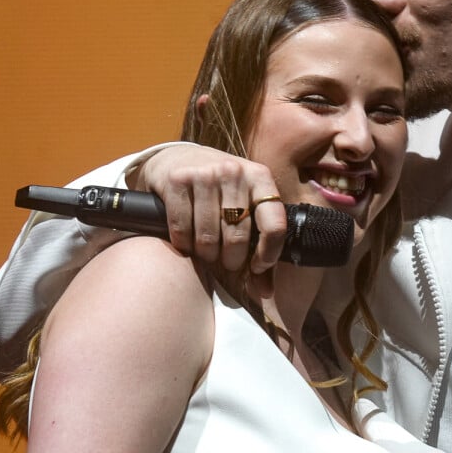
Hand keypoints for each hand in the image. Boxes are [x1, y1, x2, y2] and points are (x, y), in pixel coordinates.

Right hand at [129, 145, 285, 293]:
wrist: (176, 159)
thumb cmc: (217, 191)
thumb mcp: (242, 207)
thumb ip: (257, 248)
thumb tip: (265, 293)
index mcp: (260, 177)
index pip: (275, 224)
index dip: (268, 254)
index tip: (256, 266)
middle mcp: (234, 171)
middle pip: (238, 235)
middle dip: (231, 259)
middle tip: (224, 261)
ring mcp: (205, 173)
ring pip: (208, 235)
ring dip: (205, 253)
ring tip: (205, 251)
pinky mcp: (177, 180)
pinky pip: (182, 228)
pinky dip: (183, 243)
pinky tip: (185, 242)